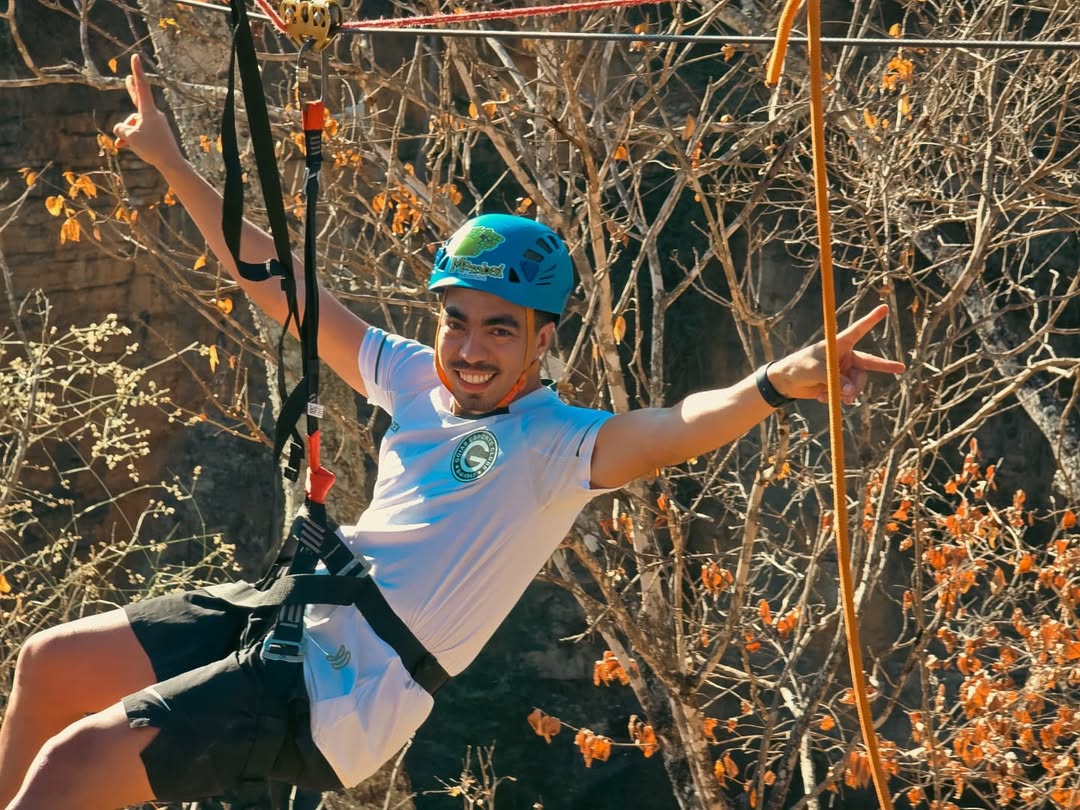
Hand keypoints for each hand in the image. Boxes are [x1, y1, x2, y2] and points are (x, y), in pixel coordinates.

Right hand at [112, 54, 184, 171]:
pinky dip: (132, 138)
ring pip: (135, 123)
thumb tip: (121, 128)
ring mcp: (156, 124)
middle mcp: (153, 114)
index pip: (142, 87)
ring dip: (127, 133)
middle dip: (131, 91)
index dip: (137, 71)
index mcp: (148, 111)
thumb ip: (121, 129)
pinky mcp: (157, 134)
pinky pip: (140, 132)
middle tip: (129, 78)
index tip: (136, 57)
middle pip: (138, 100)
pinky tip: (122, 146)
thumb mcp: (130, 137)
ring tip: (123, 144)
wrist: (171, 163)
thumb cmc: (152, 148)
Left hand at [770, 305, 905, 404]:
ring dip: (850, 392)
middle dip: (884, 366)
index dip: (871, 320)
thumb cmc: (798, 367)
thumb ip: (836, 380)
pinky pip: (847, 394)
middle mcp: (844, 356)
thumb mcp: (817, 371)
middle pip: (868, 364)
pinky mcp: (838, 384)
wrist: (786, 383)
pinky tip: (823, 398)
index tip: (884, 308)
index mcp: (839, 344)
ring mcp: (842, 371)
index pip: (858, 330)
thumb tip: (852, 392)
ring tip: (836, 398)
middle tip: (901, 368)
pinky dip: (838, 398)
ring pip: (857, 383)